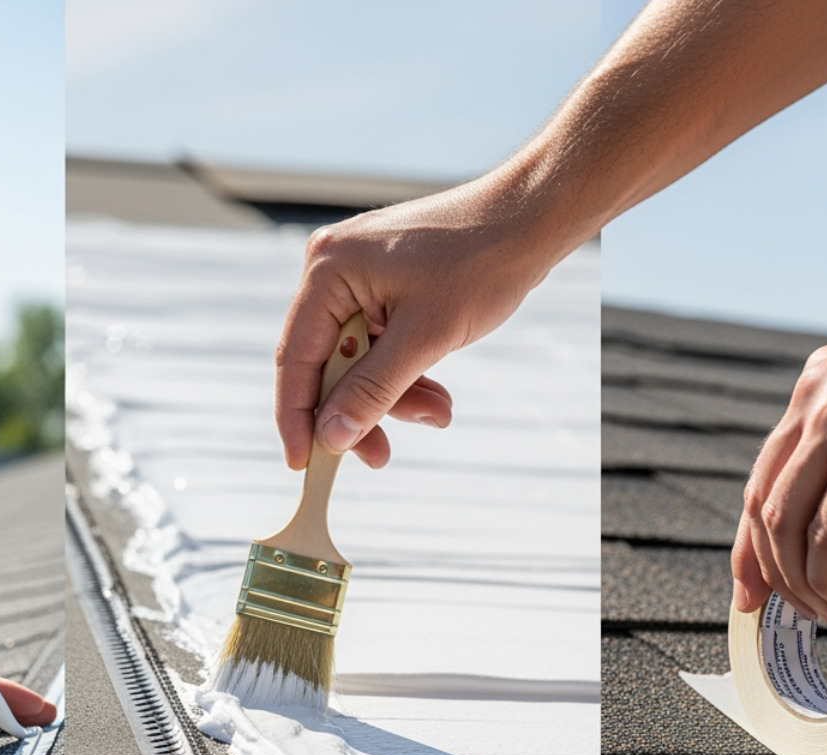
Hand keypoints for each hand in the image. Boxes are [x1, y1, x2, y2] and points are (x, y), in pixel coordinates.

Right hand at [274, 181, 562, 469]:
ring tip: (437, 413)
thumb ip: (372, 391)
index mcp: (328, 271)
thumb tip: (332, 437)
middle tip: (380, 456)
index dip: (297, 417)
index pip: (296, 358)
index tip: (303, 463)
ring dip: (392, 395)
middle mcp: (333, 270)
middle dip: (361, 409)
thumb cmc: (481, 263)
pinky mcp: (385, 285)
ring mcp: (359, 277)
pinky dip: (405, 374)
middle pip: (327, 363)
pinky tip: (436, 395)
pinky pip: (381, 343)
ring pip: (359, 360)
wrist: (530, 220)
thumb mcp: (425, 338)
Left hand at [733, 317, 826, 621]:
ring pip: (783, 524)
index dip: (748, 535)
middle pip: (759, 501)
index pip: (764, 472)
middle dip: (761, 567)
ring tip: (822, 607)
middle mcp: (814, 403)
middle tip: (774, 606)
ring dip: (795, 579)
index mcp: (816, 389)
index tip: (749, 579)